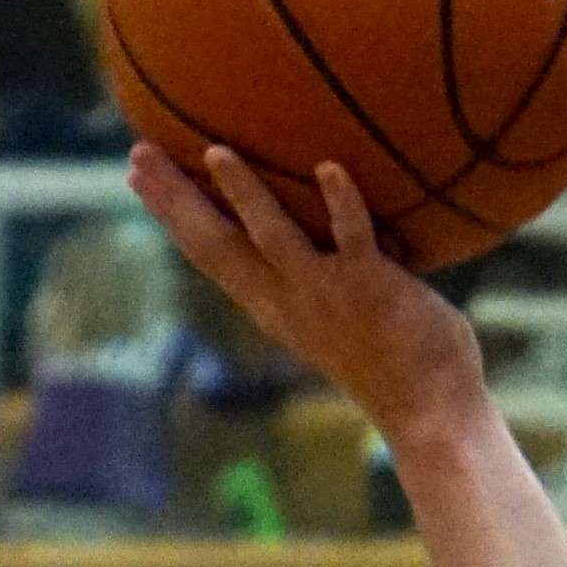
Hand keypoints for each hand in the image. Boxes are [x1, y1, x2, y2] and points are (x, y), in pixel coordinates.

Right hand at [128, 147, 485, 445]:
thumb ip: (315, 278)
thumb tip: (314, 231)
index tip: (139, 175)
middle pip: (217, 243)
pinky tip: (329, 166)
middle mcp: (288, 301)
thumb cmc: (391, 365)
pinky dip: (342, 202)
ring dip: (244, 195)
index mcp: (274, 307)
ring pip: (272, 237)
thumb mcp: (333, 319)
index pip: (209, 253)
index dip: (171, 213)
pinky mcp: (369, 287)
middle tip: (139, 154)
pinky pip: (353, 236)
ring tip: (215, 152)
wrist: (428, 414)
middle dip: (175, 198)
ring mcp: (325, 294)